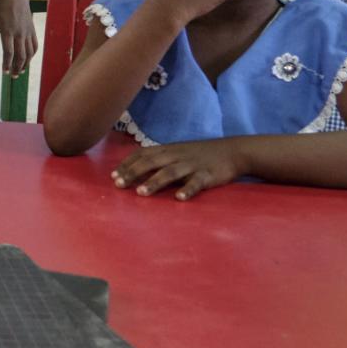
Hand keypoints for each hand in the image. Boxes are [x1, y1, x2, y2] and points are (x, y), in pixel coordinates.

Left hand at [0, 0, 36, 76]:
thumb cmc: (1, 9)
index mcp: (8, 32)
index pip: (9, 52)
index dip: (7, 64)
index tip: (4, 72)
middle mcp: (19, 34)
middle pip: (20, 56)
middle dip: (17, 68)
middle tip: (13, 76)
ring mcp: (27, 32)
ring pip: (29, 53)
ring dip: (25, 64)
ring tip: (20, 71)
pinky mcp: (32, 31)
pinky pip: (34, 46)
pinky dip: (32, 55)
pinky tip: (28, 60)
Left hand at [112, 140, 244, 200]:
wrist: (233, 151)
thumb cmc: (200, 155)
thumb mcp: (178, 152)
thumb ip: (159, 159)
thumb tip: (136, 169)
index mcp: (168, 149)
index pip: (143, 154)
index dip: (127, 164)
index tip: (113, 176)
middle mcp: (177, 155)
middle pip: (152, 162)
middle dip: (133, 172)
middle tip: (119, 184)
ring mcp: (192, 165)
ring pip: (170, 172)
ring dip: (155, 182)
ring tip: (141, 193)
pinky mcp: (208, 175)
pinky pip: (197, 183)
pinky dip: (188, 189)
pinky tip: (179, 198)